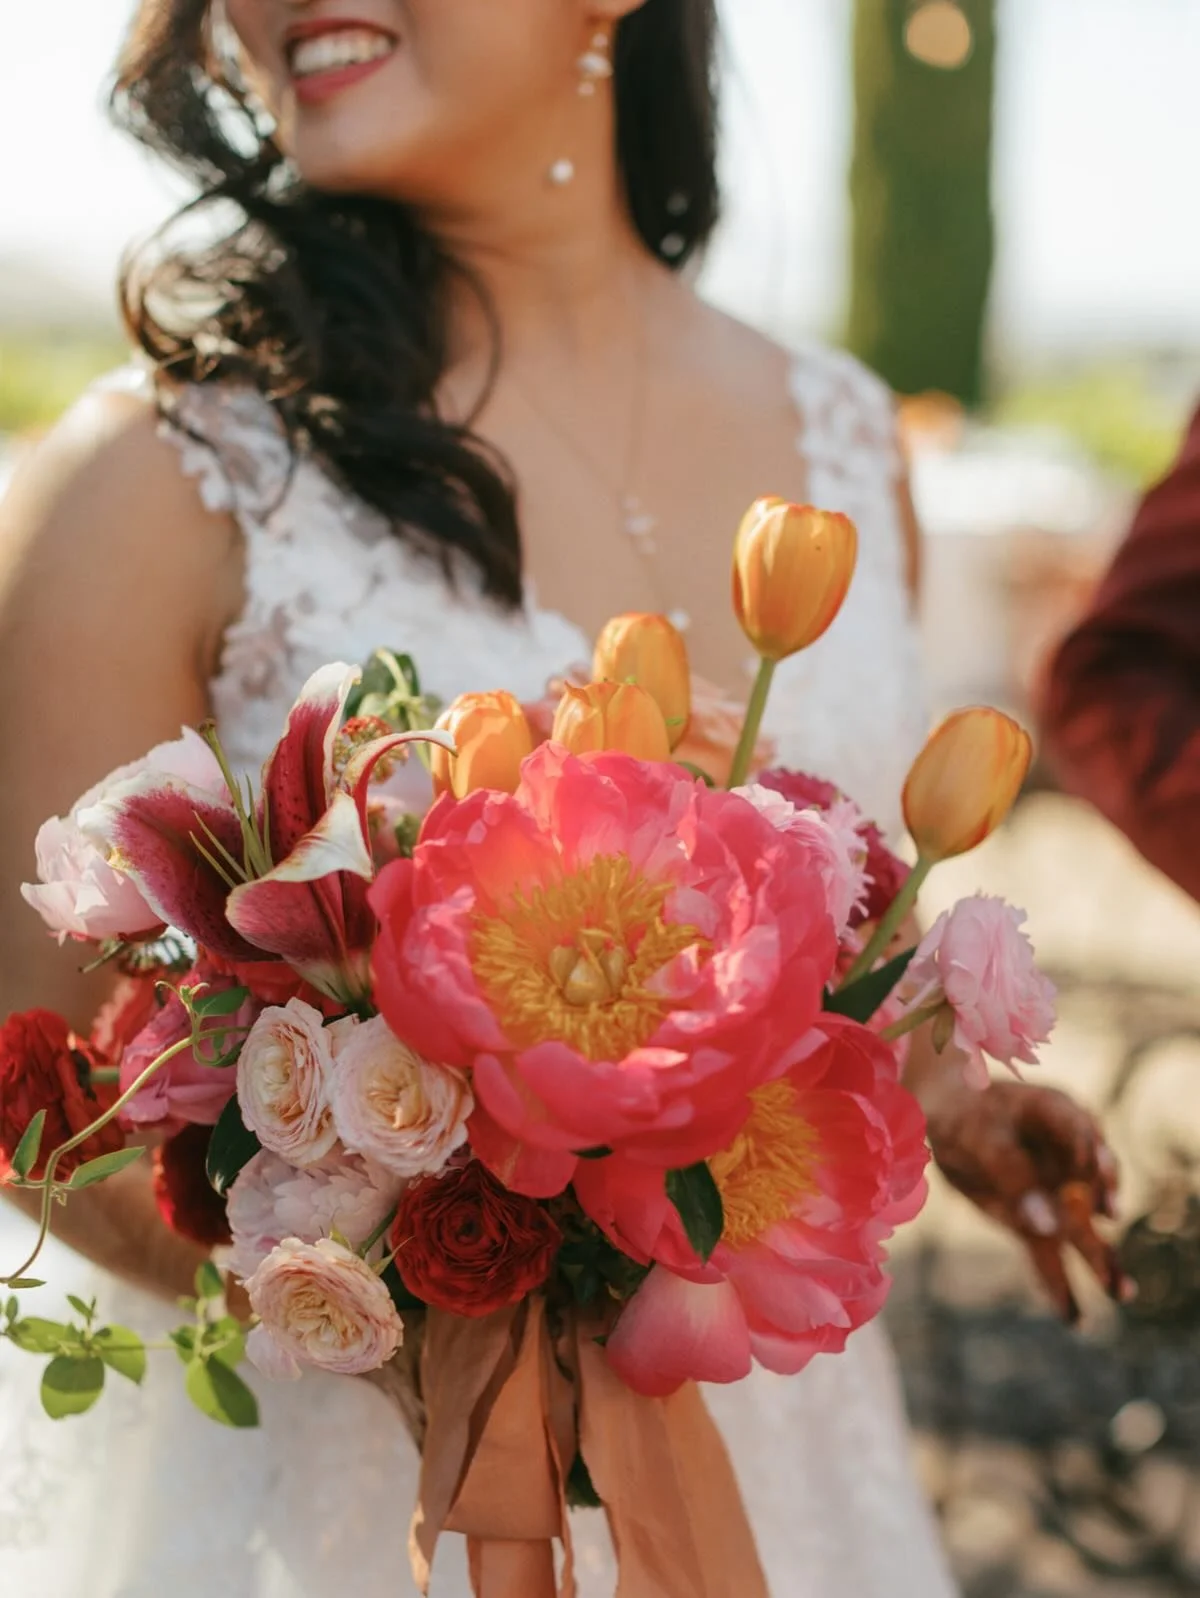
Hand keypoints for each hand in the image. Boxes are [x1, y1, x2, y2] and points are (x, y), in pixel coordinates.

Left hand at [925, 1077, 1128, 1322]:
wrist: (943, 1119)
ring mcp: (1056, 1191)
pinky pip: (1048, 1254)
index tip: (1099, 1196)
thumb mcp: (980, 1137)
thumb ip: (1012, 1174)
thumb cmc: (965, 1116)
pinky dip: (1058, 1285)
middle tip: (1120, 1265)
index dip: (1094, 1164)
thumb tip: (1048, 1226)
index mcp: (1058, 1115)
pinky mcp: (1034, 1220)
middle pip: (1093, 1194)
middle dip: (1106, 1228)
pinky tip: (1071, 1317)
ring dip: (1100, 1262)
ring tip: (1121, 1293)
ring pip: (1081, 1230)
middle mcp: (1068, 1156)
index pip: (1082, 1136)